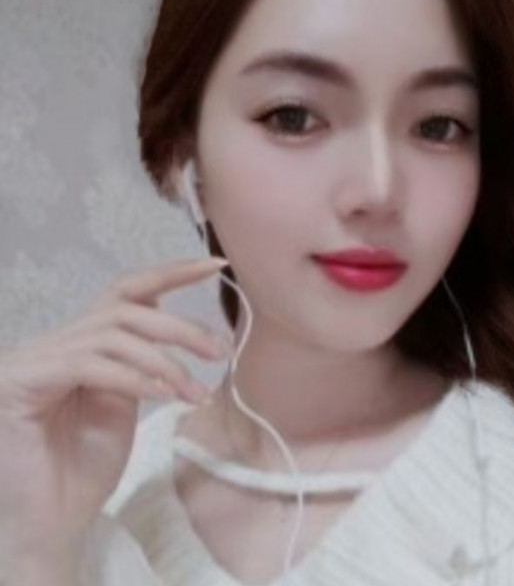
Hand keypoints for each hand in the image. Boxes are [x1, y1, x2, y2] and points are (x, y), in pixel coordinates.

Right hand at [0, 257, 228, 566]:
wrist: (51, 522)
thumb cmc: (87, 465)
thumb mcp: (126, 402)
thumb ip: (142, 365)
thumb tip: (183, 339)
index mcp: (83, 341)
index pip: (128, 291)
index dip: (172, 273)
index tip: (216, 264)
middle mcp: (56, 342)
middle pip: (126, 309)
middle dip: (179, 327)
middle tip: (219, 350)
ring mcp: (34, 360)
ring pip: (114, 335)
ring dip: (164, 362)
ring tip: (195, 392)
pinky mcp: (21, 383)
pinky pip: (91, 365)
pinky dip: (135, 378)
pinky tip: (165, 397)